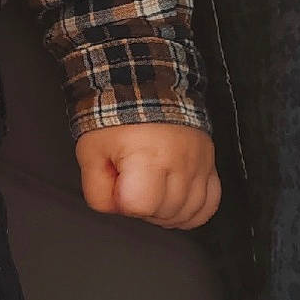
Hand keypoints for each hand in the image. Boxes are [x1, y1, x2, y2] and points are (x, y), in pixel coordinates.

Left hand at [74, 122, 220, 228]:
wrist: (146, 87)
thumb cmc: (117, 117)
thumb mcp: (90, 151)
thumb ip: (97, 189)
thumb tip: (114, 208)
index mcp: (148, 158)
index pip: (139, 206)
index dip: (122, 201)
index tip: (118, 184)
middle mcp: (179, 163)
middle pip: (164, 212)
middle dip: (143, 207)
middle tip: (132, 186)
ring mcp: (198, 165)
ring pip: (188, 212)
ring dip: (166, 211)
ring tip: (151, 192)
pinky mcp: (209, 164)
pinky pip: (209, 203)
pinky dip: (192, 210)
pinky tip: (175, 204)